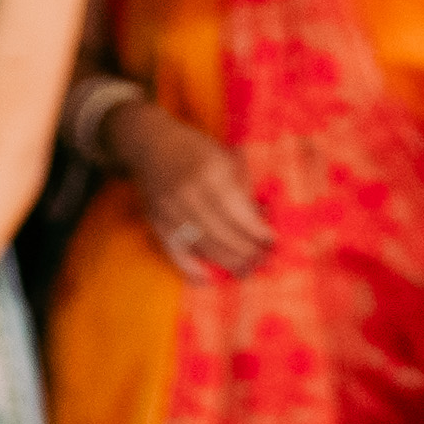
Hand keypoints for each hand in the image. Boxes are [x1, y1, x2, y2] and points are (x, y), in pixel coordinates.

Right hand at [108, 101, 270, 275]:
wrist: (151, 144)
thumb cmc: (195, 149)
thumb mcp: (224, 155)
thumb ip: (242, 185)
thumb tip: (262, 216)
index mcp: (210, 172)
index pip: (238, 211)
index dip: (256, 230)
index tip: (272, 241)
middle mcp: (189, 193)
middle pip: (222, 232)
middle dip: (245, 250)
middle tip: (262, 261)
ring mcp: (170, 210)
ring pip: (203, 244)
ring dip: (226, 262)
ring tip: (245, 271)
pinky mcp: (157, 222)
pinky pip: (174, 251)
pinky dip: (189, 267)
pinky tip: (206, 279)